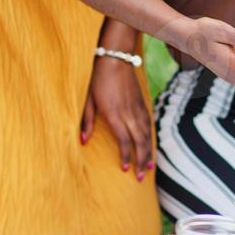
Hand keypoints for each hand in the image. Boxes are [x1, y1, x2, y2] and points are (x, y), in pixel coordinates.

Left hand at [81, 55, 154, 179]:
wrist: (115, 57)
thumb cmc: (97, 78)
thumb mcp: (87, 99)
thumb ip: (86, 121)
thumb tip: (83, 141)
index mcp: (115, 114)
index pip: (124, 140)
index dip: (125, 156)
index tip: (125, 169)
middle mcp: (129, 113)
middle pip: (139, 141)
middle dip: (141, 160)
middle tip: (142, 178)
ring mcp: (137, 108)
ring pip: (147, 134)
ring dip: (149, 152)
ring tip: (149, 167)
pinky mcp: (141, 102)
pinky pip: (149, 124)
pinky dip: (150, 137)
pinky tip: (150, 145)